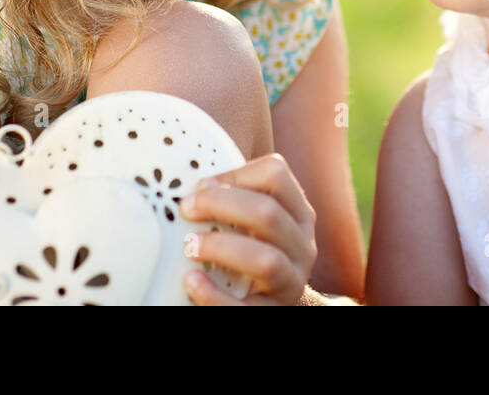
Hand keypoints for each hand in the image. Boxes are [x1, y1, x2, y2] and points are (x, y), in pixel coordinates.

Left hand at [178, 152, 317, 305]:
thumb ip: (234, 202)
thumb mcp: (255, 225)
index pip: (277, 175)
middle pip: (268, 213)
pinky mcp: (271, 313)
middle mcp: (302, 246)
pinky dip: (214, 294)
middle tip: (187, 209)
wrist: (268, 305)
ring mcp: (291, 282)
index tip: (201, 185)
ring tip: (190, 245)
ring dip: (222, 248)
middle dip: (221, 205)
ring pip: (266, 260)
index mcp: (297, 213)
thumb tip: (193, 187)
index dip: (236, 174)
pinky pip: (245, 307)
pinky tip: (191, 281)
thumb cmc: (252, 255)